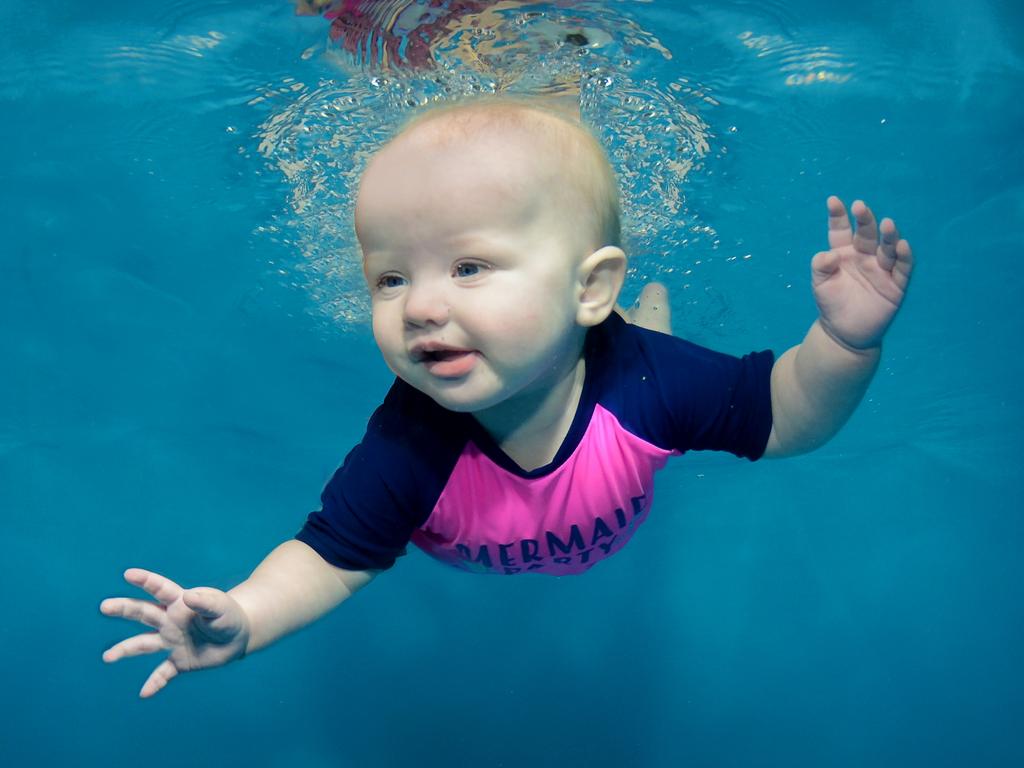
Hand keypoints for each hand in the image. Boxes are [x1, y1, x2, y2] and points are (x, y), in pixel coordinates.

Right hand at [100, 568, 249, 697]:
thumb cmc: (228, 616)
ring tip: (108, 657)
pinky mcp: (179, 661)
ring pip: (144, 644)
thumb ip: (206, 603)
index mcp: (180, 603)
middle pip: (143, 612)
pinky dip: (155, 682)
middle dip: (124, 608)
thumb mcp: (221, 607)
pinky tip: (145, 693)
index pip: (161, 589)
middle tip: (104, 606)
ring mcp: (172, 641)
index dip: (146, 580)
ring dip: (126, 649)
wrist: (237, 637)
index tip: (129, 574)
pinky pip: (163, 673)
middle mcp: (170, 621)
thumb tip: (188, 596)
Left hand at [811, 196, 912, 350]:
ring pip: (888, 248)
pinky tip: (902, 245)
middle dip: (865, 220)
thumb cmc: (831, 303)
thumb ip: (820, 266)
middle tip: (860, 207)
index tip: (833, 200)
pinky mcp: (896, 284)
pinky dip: (905, 257)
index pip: (841, 230)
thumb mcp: (819, 284)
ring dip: (889, 236)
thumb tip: (830, 254)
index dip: (838, 216)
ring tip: (887, 224)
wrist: (844, 332)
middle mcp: (865, 256)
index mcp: (844, 252)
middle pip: (867, 234)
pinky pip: (903, 268)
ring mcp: (882, 269)